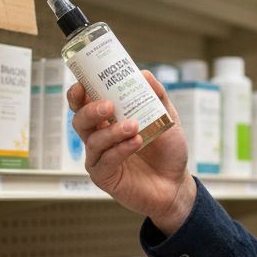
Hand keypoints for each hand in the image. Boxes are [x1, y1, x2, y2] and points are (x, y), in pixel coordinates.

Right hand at [68, 70, 196, 234]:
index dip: (78, 94)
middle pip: (79, 120)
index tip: (82, 85)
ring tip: (133, 126)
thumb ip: (157, 95)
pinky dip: (119, 150)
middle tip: (108, 106)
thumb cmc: (167, 151)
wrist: (177, 183)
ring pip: (93, 141)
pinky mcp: (105, 177)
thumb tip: (144, 74)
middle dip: (90, 110)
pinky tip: (135, 143)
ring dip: (112, 131)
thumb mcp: (167, 118)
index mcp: (108, 121)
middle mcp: (100, 138)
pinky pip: (104, 161)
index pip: (84, 104)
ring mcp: (100, 158)